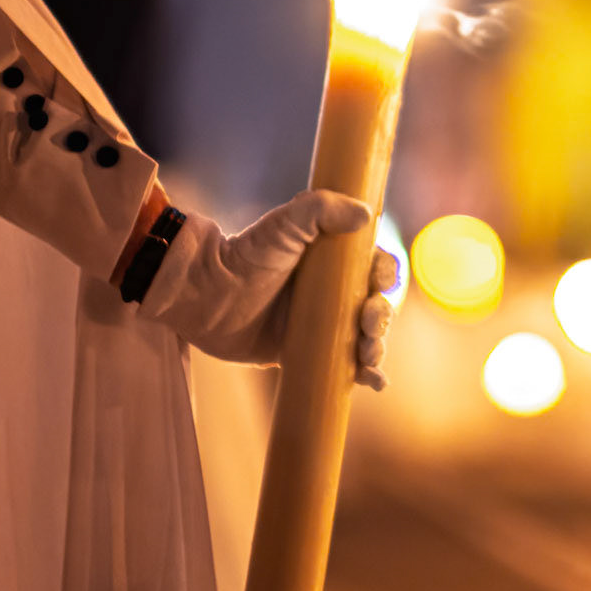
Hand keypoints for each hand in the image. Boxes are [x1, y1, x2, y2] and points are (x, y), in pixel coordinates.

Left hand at [141, 188, 398, 381]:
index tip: (379, 281)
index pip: (375, 266)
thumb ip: (321, 209)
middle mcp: (332, 292)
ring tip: (368, 354)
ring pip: (365, 338)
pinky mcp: (306, 353)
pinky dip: (366, 375)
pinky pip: (344, 365)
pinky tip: (375, 381)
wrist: (206, 294)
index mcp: (334, 260)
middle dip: (381, 316)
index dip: (385, 274)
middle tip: (368, 321)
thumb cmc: (245, 253)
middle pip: (375, 305)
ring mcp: (321, 325)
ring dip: (377, 346)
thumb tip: (366, 215)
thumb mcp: (284, 223)